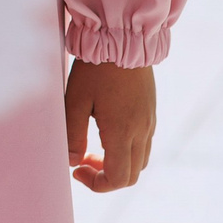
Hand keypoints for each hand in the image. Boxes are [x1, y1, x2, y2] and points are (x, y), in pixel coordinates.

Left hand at [66, 60, 154, 192]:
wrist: (123, 39)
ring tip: (92, 148)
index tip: (77, 169)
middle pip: (131, 175)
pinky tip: (106, 132)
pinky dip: (126, 151)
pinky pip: (144, 144)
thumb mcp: (75, 101)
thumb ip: (72, 135)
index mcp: (122, 132)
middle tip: (82, 161)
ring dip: (117, 164)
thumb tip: (71, 161)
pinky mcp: (150, 113)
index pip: (118, 178)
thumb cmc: (95, 69)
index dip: (96, 184)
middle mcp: (141, 131)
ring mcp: (149, 122)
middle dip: (105, 177)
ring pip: (139, 161)